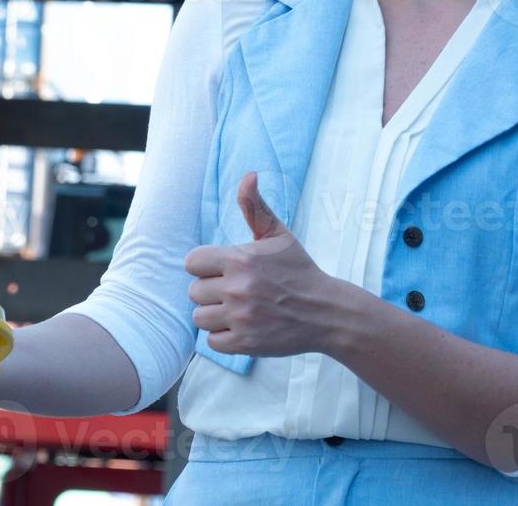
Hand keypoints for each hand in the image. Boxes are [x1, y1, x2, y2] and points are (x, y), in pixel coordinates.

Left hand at [184, 171, 335, 358]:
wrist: (325, 312)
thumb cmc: (298, 270)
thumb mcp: (278, 235)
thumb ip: (255, 206)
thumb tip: (248, 175)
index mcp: (240, 259)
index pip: (192, 262)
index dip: (206, 265)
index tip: (224, 269)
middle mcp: (238, 288)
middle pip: (194, 291)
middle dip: (212, 291)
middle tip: (236, 291)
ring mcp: (241, 317)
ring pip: (199, 317)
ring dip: (215, 315)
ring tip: (238, 309)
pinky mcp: (245, 343)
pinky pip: (211, 341)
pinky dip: (224, 337)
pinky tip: (243, 327)